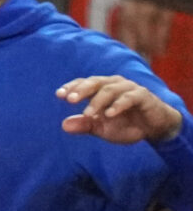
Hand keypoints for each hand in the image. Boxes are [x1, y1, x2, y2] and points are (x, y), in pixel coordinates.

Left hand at [60, 73, 186, 143]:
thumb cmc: (125, 124)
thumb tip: (64, 125)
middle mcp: (115, 85)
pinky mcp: (144, 96)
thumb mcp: (101, 128)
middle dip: (82, 89)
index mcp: (102, 89)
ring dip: (98, 101)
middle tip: (70, 99)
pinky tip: (109, 114)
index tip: (58, 94)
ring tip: (88, 113)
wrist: (153, 128)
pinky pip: (130, 97)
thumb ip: (85, 125)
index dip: (72, 87)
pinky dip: (118, 105)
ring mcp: (130, 89)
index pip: (85, 83)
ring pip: (111, 89)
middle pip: (95, 82)